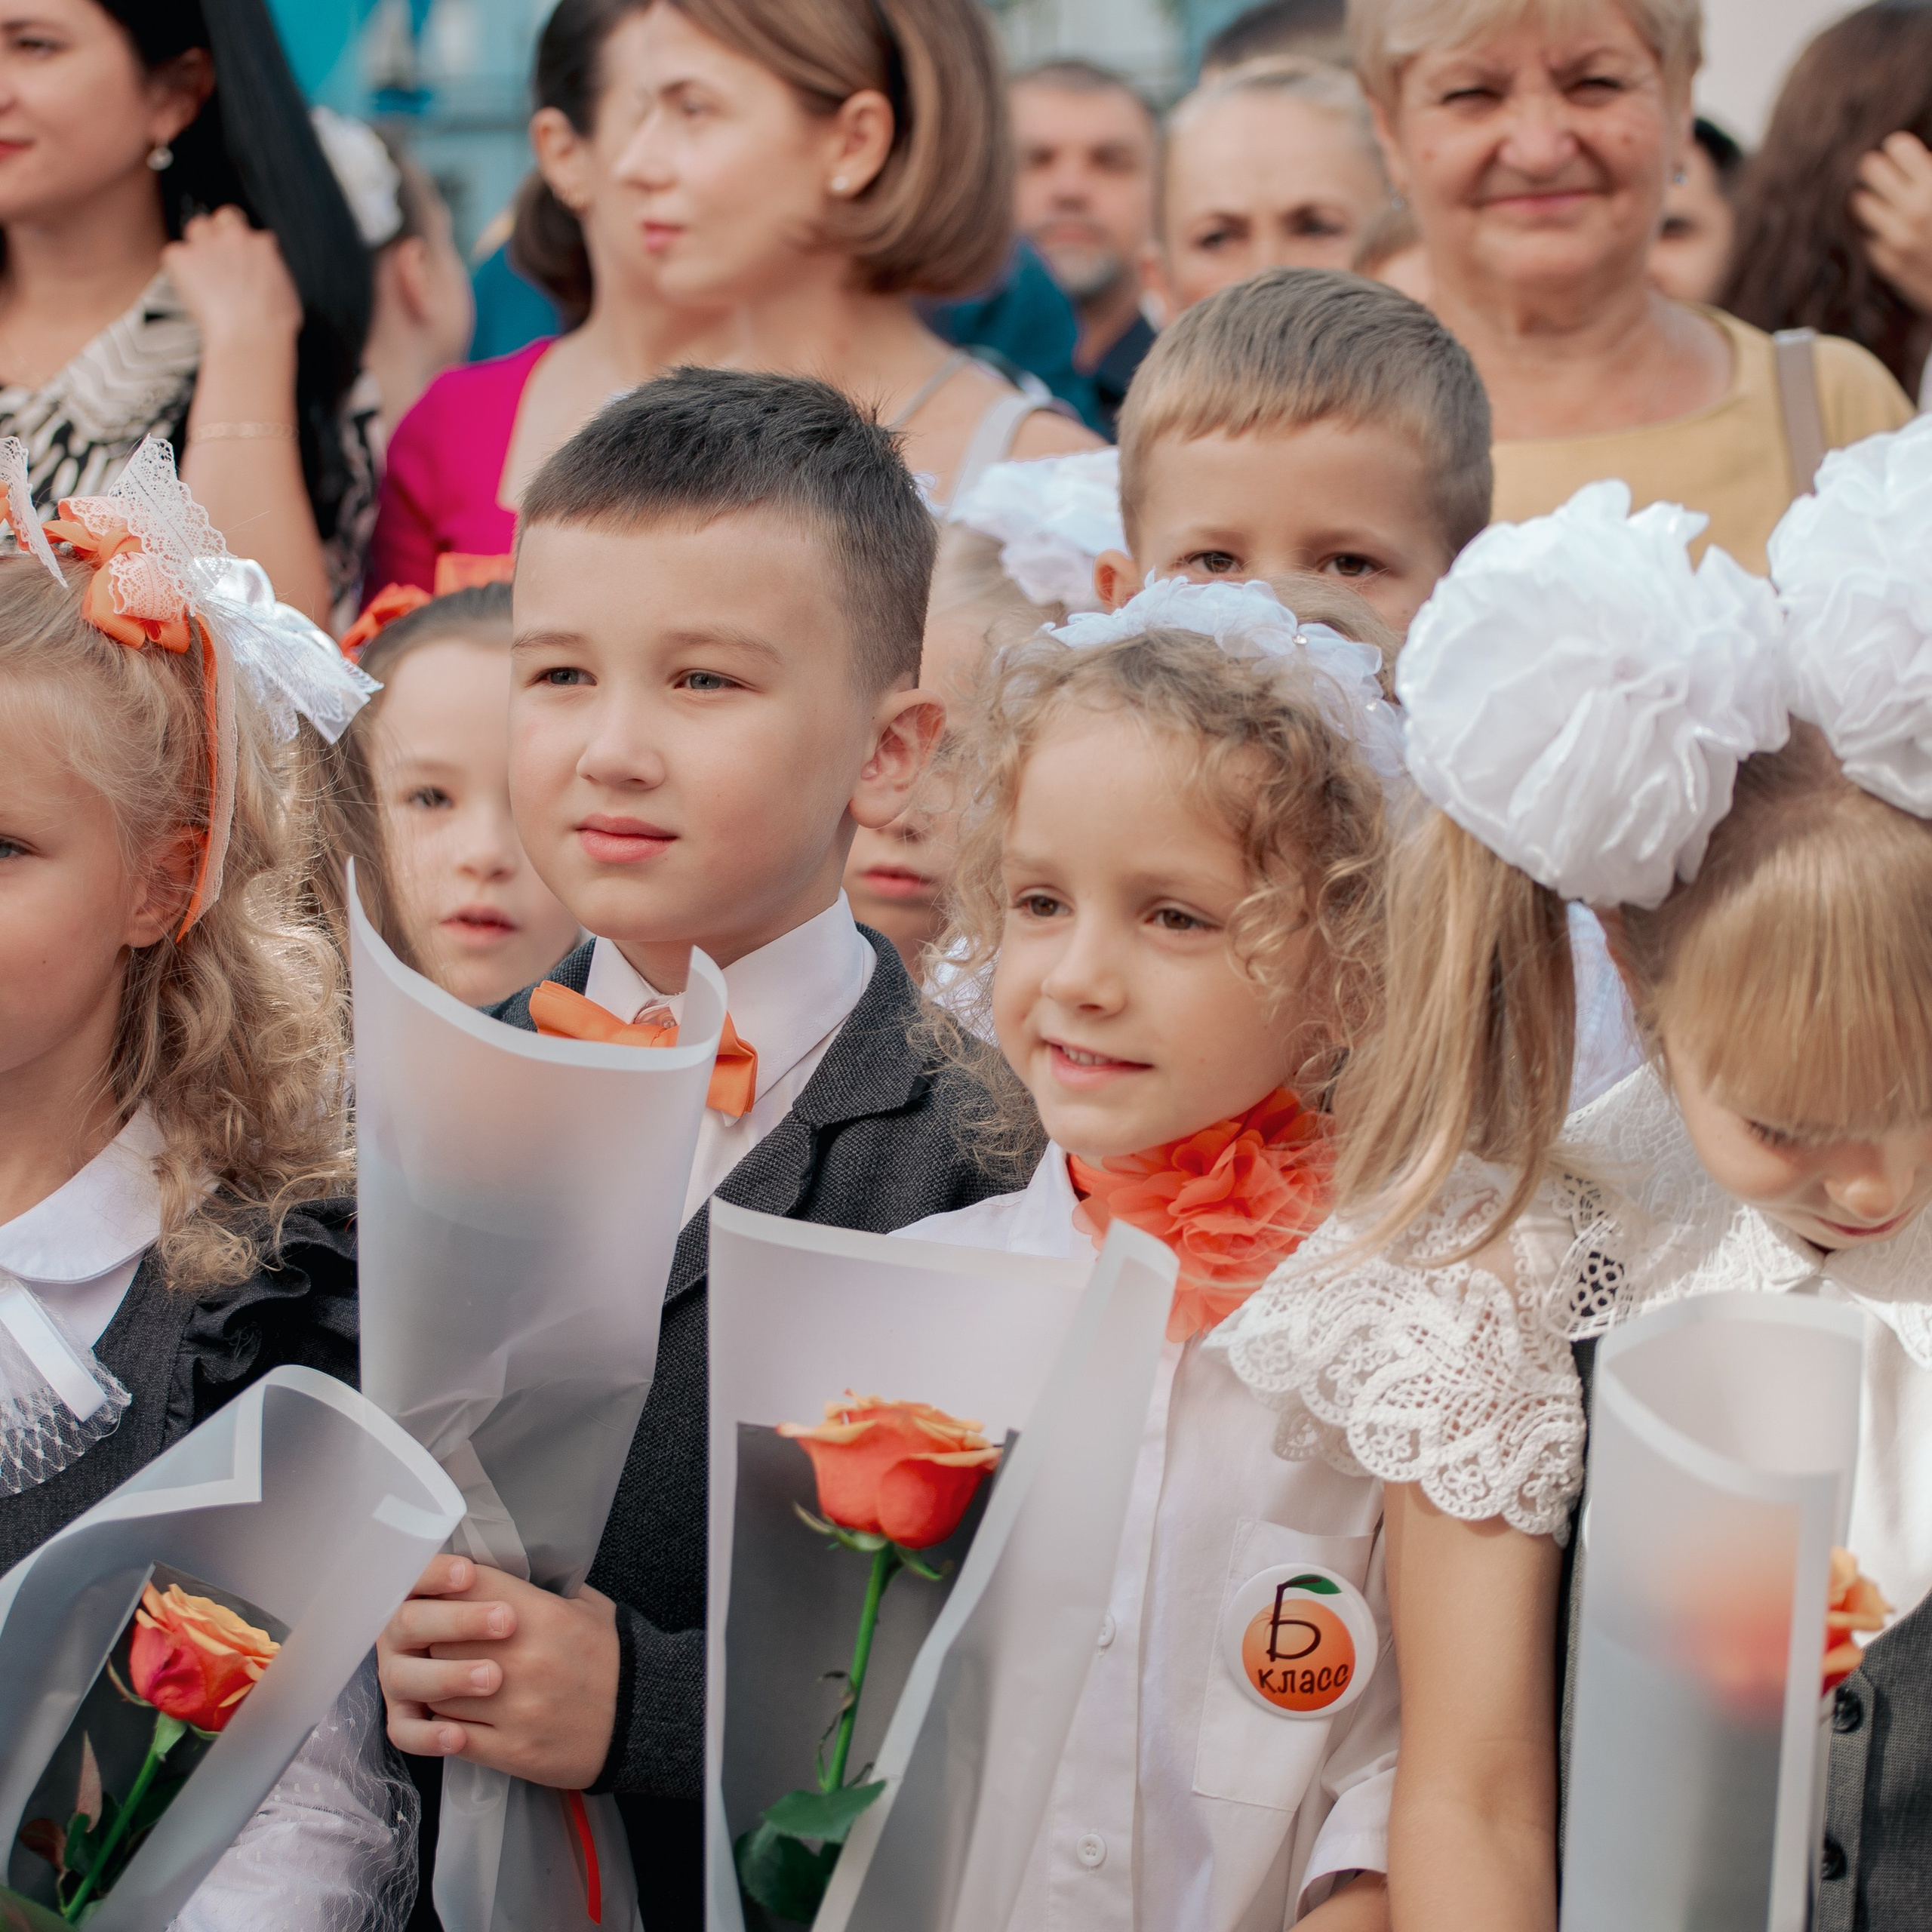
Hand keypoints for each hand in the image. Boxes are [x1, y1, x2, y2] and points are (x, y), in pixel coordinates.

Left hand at [161, 204, 302, 354]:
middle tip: (220, 258)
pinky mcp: (182, 258)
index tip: (241, 258)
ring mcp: (207, 245)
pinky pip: (174, 253)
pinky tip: (189, 285)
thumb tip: (265, 273)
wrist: (251, 338)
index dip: (244, 244)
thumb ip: (271, 270)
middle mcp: (234, 237)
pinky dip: (178, 267)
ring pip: (196, 227)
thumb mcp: (286, 291)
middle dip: (220, 233)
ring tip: (203, 269)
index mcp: (262, 245)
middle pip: (222, 218)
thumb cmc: (273, 325)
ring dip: (198, 243)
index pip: (251, 230)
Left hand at [376, 1553, 620, 1787]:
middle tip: (429, 1638)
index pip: (469, 1587)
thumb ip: (537, 1590)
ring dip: (434, 1684)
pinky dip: (444, 1726)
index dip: (444, 1585)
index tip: (436, 1591)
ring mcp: (515, 1708)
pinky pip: (453, 1736)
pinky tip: (450, 1716)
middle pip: (442, 1639)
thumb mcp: (585, 1606)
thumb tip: (489, 1579)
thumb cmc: (612, 1657)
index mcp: (542, 1616)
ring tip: (439, 1679)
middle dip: (433, 1637)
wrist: (642, 1719)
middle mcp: (523, 1659)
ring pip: (440, 1691)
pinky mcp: (512, 1751)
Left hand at [1852, 132, 1931, 315]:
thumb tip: (1921, 158)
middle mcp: (1913, 210)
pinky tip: (1879, 226)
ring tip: (1870, 195)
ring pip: (1860, 204)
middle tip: (1875, 167)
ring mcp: (1897, 238)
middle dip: (1875, 167)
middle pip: (1871, 171)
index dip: (1897, 146)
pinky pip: (1867, 237)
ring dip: (1866, 197)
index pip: (1899, 149)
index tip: (1895, 148)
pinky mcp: (1889, 263)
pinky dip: (1873, 229)